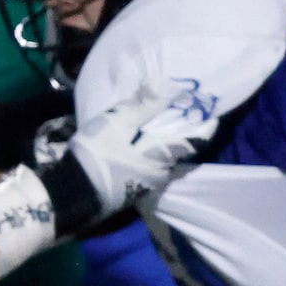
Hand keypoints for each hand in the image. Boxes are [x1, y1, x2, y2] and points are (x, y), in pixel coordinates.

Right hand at [53, 78, 213, 231]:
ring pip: (163, 160)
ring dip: (165, 144)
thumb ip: (139, 107)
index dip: (204, 129)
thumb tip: (159, 92)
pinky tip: (143, 143)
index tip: (212, 116)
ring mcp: (146, 185)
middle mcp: (161, 174)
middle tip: (184, 115)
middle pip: (178, 151)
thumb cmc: (98, 155)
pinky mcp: (133, 190)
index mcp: (162, 157)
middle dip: (183, 133)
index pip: (193, 142)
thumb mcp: (117, 123)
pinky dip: (151, 153)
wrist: (72, 193)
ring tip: (162, 126)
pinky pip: (150, 166)